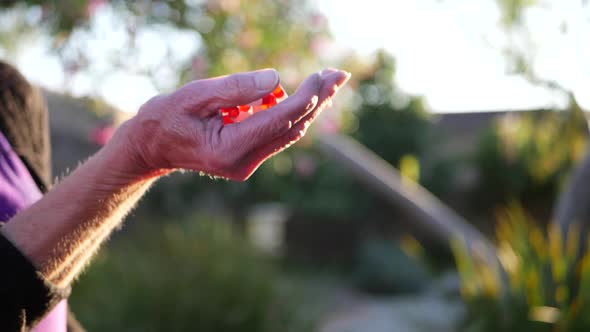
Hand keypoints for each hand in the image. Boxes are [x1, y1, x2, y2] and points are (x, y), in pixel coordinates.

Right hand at [121, 68, 349, 180]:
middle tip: (340, 75)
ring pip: (289, 132)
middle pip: (292, 128)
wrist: (152, 147)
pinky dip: (292, 112)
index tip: (322, 76)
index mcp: (229, 149)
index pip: (279, 121)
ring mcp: (247, 164)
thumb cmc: (166, 117)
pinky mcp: (248, 159)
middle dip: (318, 100)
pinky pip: (277, 134)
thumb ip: (235, 88)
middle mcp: (243, 163)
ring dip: (311, 106)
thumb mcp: (195, 96)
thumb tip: (276, 80)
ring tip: (330, 80)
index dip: (305, 97)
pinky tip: (305, 94)